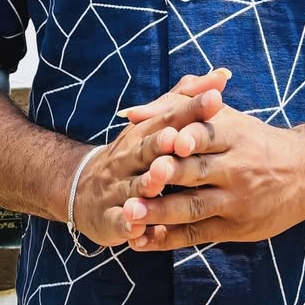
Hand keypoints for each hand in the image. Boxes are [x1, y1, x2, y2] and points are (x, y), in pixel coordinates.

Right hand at [71, 69, 231, 246]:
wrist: (82, 188)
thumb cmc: (134, 153)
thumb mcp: (157, 123)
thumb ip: (188, 100)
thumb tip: (223, 74)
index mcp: (144, 132)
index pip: (170, 116)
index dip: (191, 109)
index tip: (214, 98)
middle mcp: (129, 156)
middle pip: (147, 148)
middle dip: (161, 143)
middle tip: (178, 138)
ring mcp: (117, 187)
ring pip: (133, 185)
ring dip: (146, 184)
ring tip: (159, 180)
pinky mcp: (109, 218)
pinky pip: (118, 222)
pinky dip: (127, 225)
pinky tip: (137, 230)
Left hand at [121, 104, 304, 250]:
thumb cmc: (254, 139)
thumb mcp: (226, 116)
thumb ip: (180, 109)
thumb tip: (132, 113)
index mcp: (234, 134)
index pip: (209, 133)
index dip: (188, 137)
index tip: (168, 140)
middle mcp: (235, 167)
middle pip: (197, 171)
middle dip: (167, 175)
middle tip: (140, 179)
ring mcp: (235, 200)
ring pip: (193, 206)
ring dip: (160, 211)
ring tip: (131, 213)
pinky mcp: (234, 228)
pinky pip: (197, 234)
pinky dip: (169, 238)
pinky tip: (143, 240)